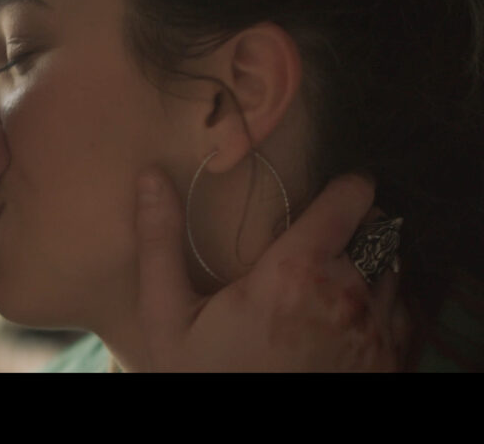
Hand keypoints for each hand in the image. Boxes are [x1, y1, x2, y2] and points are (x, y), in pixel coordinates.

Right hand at [111, 168, 408, 371]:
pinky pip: (403, 312)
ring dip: (369, 268)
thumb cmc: (204, 377)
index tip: (329, 194)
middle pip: (377, 230)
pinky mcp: (389, 363)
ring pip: (394, 270)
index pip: (353, 198)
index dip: (345, 188)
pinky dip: (383, 307)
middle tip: (312, 251)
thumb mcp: (167, 316)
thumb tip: (151, 177)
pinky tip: (343, 322)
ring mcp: (376, 334)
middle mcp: (348, 297)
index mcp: (293, 273)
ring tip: (327, 287)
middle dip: (350, 232)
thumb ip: (161, 243)